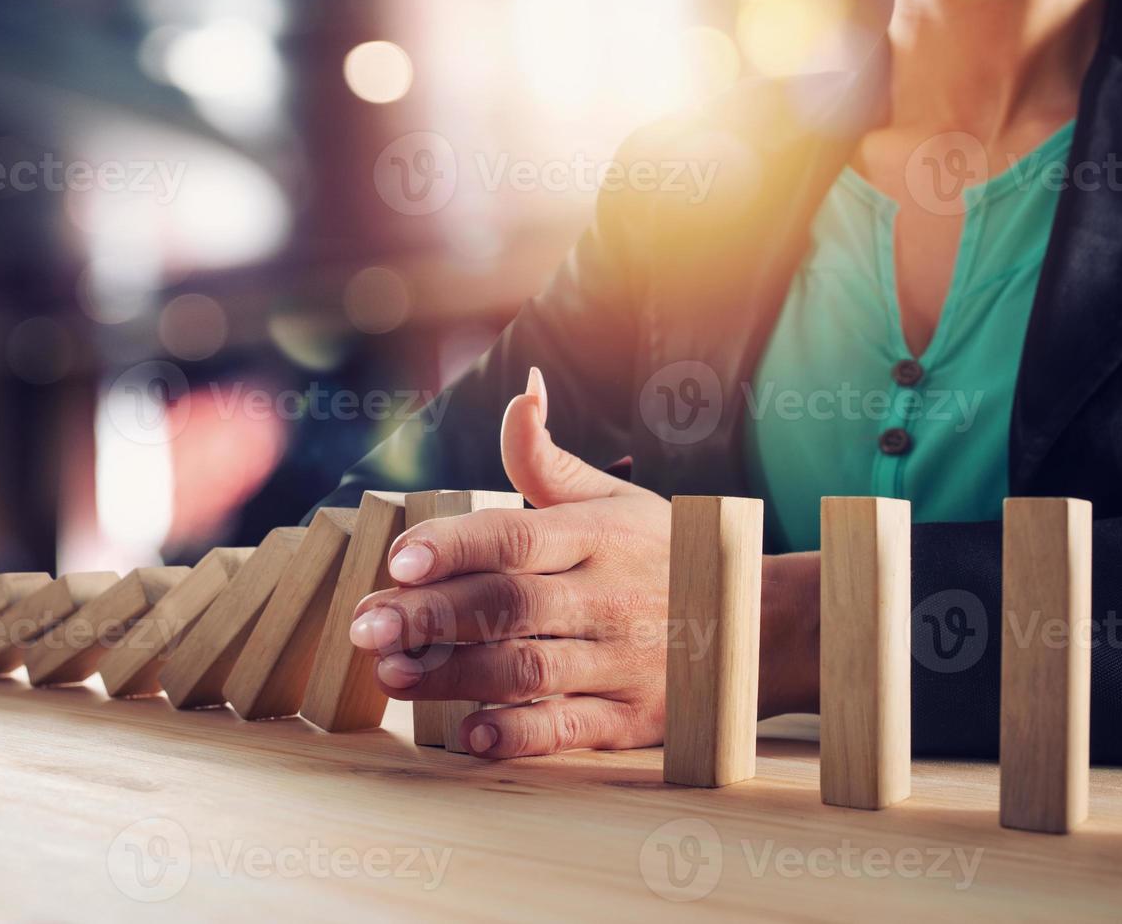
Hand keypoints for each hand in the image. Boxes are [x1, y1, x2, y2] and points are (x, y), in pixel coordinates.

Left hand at [348, 368, 820, 757]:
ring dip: (452, 676)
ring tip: (392, 674)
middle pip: (509, 606)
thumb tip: (522, 387)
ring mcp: (623, 660)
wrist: (757, 624)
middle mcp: (610, 596)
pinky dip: (517, 733)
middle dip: (429, 617)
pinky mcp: (631, 717)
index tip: (398, 560)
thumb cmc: (662, 552)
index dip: (455, 547)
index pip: (517, 536)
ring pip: (527, 670)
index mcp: (599, 535)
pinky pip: (568, 729)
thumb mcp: (614, 498)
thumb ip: (547, 457)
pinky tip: (467, 731)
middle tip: (364, 626)